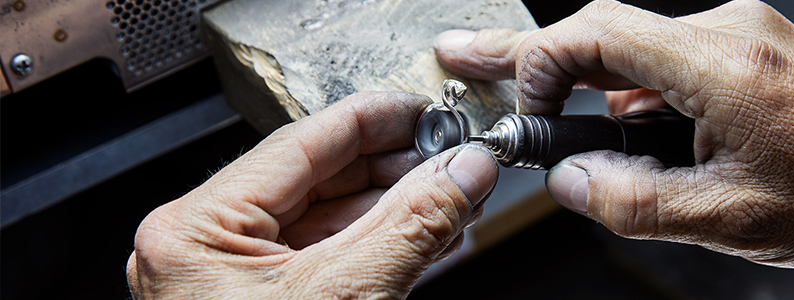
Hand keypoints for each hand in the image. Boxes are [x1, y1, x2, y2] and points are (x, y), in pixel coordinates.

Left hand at [126, 92, 498, 297]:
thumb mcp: (348, 298)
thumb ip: (411, 224)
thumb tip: (461, 173)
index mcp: (195, 231)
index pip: (300, 145)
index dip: (372, 120)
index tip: (422, 109)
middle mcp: (204, 250)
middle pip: (317, 180)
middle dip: (395, 167)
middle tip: (451, 156)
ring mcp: (233, 283)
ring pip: (329, 222)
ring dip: (397, 206)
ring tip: (452, 193)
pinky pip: (328, 261)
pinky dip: (381, 246)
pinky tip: (428, 235)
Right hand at [434, 0, 793, 266]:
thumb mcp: (727, 221)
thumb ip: (632, 202)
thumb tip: (571, 182)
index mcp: (722, 65)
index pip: (595, 34)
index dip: (538, 64)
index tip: (521, 105)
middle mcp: (730, 31)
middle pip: (604, 29)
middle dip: (534, 53)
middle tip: (474, 56)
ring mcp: (741, 32)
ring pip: (635, 46)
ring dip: (590, 82)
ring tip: (558, 121)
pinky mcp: (749, 45)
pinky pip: (670, 56)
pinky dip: (635, 88)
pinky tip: (631, 127)